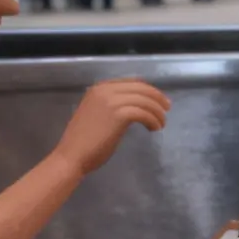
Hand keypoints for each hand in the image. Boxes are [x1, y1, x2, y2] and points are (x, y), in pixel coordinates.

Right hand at [51, 79, 170, 175]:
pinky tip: (154, 129)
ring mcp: (111, 101)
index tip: (159, 100)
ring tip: (161, 124)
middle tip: (166, 110)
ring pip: (144, 100)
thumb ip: (113, 106)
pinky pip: (143, 113)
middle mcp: (104, 90)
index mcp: (99, 88)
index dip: (149, 90)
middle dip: (157, 98)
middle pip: (141, 88)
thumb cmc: (84, 141)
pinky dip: (152, 120)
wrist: (72, 155)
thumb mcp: (98, 115)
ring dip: (157, 112)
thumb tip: (136, 105)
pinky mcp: (117, 114)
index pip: (132, 82)